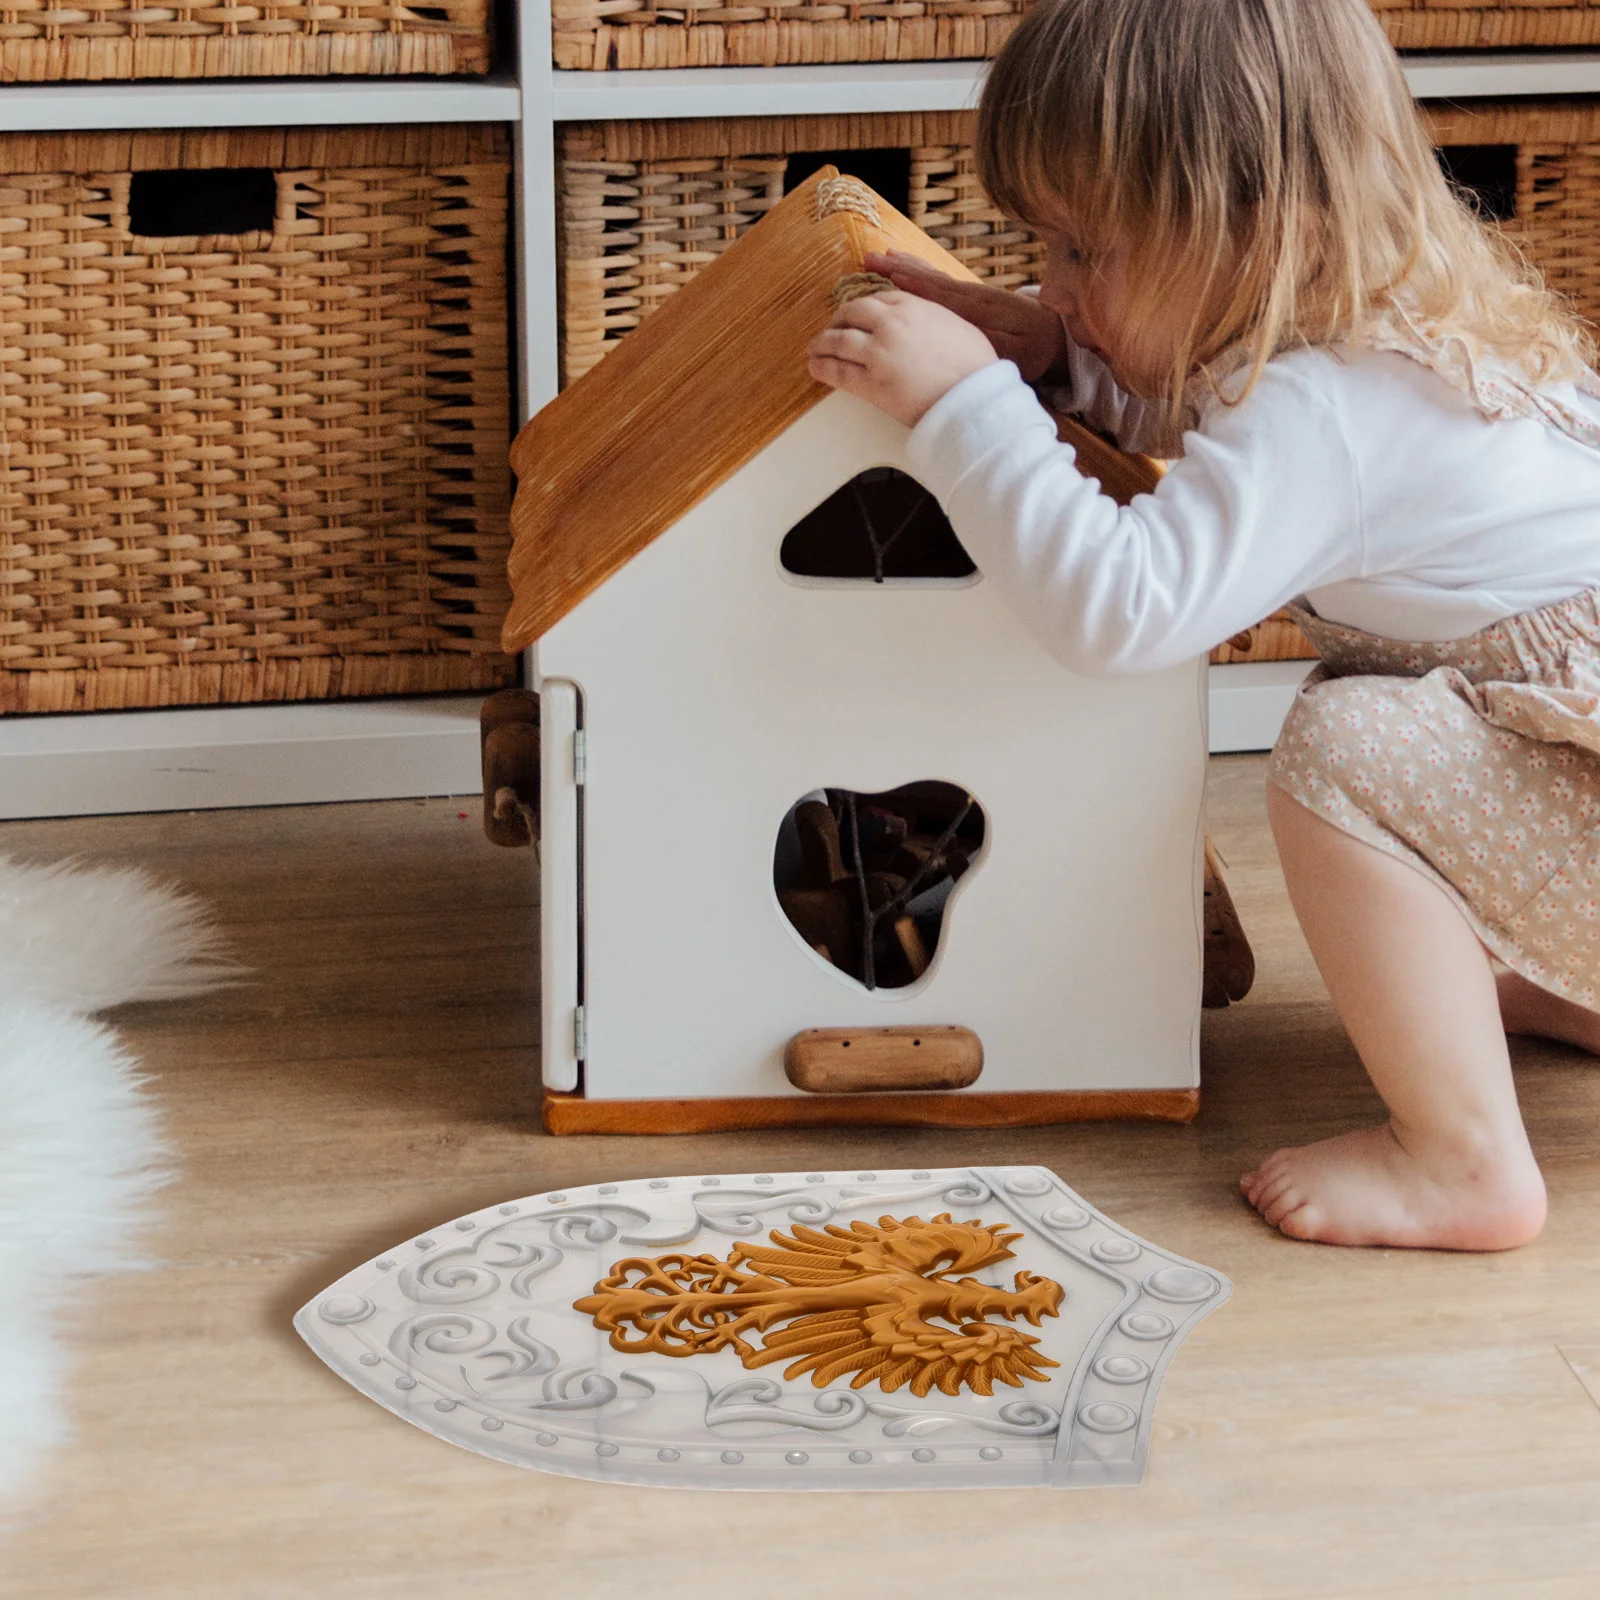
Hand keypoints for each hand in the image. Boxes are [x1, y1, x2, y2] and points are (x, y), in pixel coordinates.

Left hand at [807, 291, 998, 427]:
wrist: (972, 399)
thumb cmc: (974, 366)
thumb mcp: (956, 325)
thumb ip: (931, 317)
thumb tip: (924, 323)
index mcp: (913, 306)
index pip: (878, 299)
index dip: (863, 309)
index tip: (857, 315)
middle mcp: (890, 324)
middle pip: (852, 313)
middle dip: (839, 321)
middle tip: (832, 329)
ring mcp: (877, 353)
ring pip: (838, 341)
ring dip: (822, 343)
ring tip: (814, 349)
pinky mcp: (870, 383)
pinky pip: (837, 372)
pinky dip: (822, 367)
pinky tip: (815, 367)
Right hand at [863, 251, 1067, 383]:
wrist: (1056, 337)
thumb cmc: (1034, 350)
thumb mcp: (1014, 351)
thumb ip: (988, 339)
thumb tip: (963, 330)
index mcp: (977, 310)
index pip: (938, 294)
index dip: (913, 283)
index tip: (888, 272)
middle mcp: (971, 296)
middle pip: (930, 279)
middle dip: (900, 268)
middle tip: (870, 258)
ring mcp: (971, 295)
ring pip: (933, 277)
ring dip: (907, 267)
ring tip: (882, 257)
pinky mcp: (972, 299)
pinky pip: (940, 283)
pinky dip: (922, 274)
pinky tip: (909, 269)